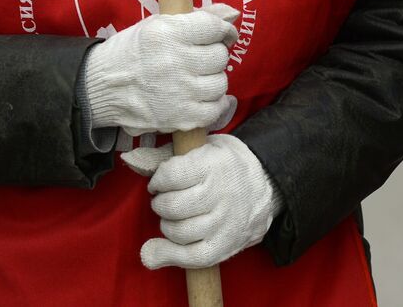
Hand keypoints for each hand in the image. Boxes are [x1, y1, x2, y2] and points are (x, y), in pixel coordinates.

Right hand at [82, 3, 238, 135]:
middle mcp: (175, 61)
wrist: (100, 87)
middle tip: (201, 59)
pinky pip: (214, 110)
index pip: (215, 28)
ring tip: (197, 79)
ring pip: (220, 83)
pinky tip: (201, 98)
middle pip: (219, 56)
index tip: (223, 36)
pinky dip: (213, 105)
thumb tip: (233, 14)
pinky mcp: (179, 117)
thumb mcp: (159, 24)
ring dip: (213, 80)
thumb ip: (198, 17)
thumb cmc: (132, 52)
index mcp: (168, 33)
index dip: (224, 31)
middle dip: (214, 56)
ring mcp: (178, 92)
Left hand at [122, 134, 280, 269]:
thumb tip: (135, 161)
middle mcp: (222, 195)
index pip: (172, 175)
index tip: (159, 181)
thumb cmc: (228, 164)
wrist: (268, 184)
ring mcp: (225, 223)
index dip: (158, 180)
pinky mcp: (225, 246)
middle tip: (165, 199)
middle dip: (161, 203)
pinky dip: (168, 255)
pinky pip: (190, 257)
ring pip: (178, 232)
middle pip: (172, 206)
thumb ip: (175, 152)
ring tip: (172, 216)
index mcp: (216, 165)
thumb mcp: (207, 145)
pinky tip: (157, 248)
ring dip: (166, 224)